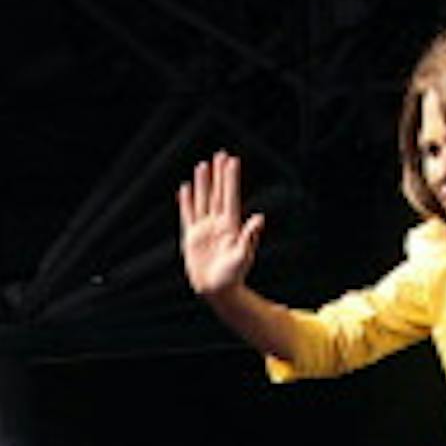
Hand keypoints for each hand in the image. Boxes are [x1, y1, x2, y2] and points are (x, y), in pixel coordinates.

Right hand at [177, 152, 264, 297]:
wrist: (217, 290)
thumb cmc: (233, 276)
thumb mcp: (243, 256)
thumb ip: (250, 236)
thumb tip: (259, 218)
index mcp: (231, 226)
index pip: (229, 196)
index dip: (230, 178)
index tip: (232, 161)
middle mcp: (218, 224)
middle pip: (217, 193)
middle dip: (219, 174)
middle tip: (221, 154)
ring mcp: (204, 229)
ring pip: (203, 200)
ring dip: (203, 183)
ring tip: (202, 165)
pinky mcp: (192, 237)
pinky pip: (188, 215)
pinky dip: (186, 202)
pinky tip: (186, 188)